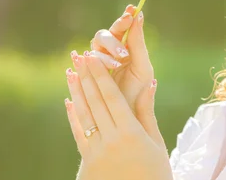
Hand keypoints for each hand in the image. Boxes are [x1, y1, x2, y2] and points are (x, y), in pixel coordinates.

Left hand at [65, 52, 172, 179]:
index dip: (100, 75)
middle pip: (95, 102)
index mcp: (130, 133)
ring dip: (76, 92)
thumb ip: (147, 112)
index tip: (93, 57)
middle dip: (86, 77)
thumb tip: (149, 83)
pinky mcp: (87, 164)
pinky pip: (78, 135)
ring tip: (71, 73)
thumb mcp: (157, 143)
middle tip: (79, 56)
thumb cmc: (156, 174)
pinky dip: (73, 117)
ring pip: (83, 116)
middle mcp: (111, 140)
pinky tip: (69, 103)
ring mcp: (96, 153)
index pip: (111, 97)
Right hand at [87, 5, 160, 146]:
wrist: (127, 116)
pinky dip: (87, 64)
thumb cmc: (138, 91)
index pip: (123, 26)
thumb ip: (139, 43)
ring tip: (117, 64)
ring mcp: (96, 61)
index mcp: (125, 46)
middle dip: (114, 39)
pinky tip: (87, 67)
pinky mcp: (86, 73)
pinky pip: (83, 63)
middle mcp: (109, 50)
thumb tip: (140, 14)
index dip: (125, 17)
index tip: (131, 10)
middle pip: (106, 34)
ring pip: (94, 47)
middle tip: (125, 50)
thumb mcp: (142, 67)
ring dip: (105, 54)